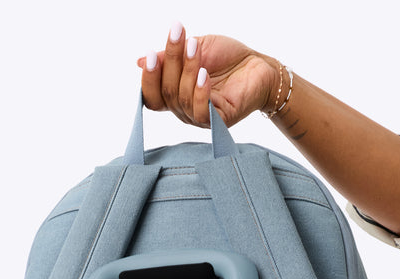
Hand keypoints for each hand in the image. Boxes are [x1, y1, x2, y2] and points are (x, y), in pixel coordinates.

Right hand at [138, 23, 280, 127]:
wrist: (258, 65)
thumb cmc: (228, 58)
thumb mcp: (196, 49)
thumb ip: (169, 57)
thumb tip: (141, 61)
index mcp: (175, 95)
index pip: (152, 96)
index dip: (148, 79)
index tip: (152, 53)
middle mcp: (184, 110)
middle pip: (166, 93)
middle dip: (170, 61)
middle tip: (178, 35)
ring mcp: (200, 118)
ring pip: (182, 99)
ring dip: (186, 70)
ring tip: (195, 47)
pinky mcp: (219, 122)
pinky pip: (201, 113)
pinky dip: (200, 93)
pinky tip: (204, 75)